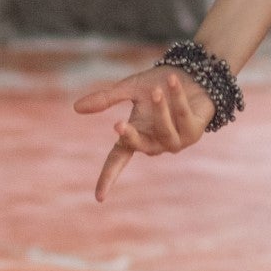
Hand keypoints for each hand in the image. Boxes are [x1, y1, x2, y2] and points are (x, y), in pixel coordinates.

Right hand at [72, 63, 215, 201]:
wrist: (191, 74)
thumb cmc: (158, 84)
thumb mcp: (129, 88)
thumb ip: (106, 99)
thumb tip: (75, 108)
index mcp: (136, 135)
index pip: (118, 160)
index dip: (109, 177)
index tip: (99, 197)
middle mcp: (156, 143)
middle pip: (140, 147)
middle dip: (130, 136)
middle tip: (117, 124)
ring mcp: (176, 141)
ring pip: (165, 132)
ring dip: (160, 110)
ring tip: (157, 89)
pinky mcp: (195, 132)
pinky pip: (183, 117)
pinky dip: (177, 98)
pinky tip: (174, 81)